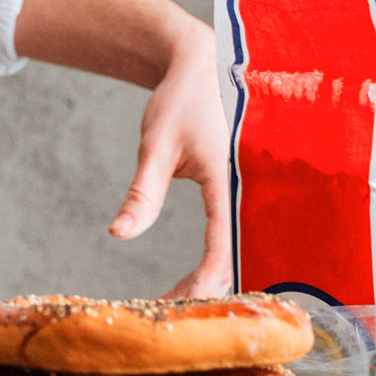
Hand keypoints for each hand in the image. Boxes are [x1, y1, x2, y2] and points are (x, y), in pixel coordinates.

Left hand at [109, 29, 233, 296]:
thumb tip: (118, 234)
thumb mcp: (156, 147)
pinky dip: (221, 261)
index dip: (204, 279)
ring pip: (243, 250)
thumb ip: (142, 193)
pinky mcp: (252, 194)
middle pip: (239, 256)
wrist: (207, 63)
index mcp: (233, 179)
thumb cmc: (181, 101)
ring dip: (215, 279)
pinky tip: (194, 278)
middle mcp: (254, 190)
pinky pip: (242, 236)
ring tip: (177, 300)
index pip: (224, 243)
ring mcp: (257, 192)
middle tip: (168, 312)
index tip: (178, 304)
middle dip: (207, 289)